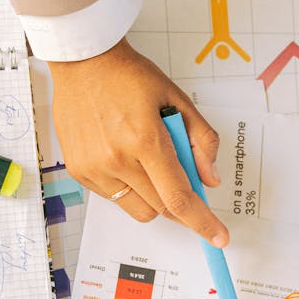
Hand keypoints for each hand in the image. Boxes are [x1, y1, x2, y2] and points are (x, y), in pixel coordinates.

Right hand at [49, 39, 228, 247]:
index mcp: (145, 139)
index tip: (218, 237)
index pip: (178, 197)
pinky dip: (130, 188)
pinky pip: (115, 198)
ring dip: (154, 197)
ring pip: (138, 208)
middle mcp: (117, 159)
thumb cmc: (128, 76)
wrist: (82, 61)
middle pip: (162, 208)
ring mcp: (94, 168)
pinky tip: (125, 157)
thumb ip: (201, 140)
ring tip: (148, 161)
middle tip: (187, 185)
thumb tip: (210, 179)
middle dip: (182, 207)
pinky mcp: (79, 172)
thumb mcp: (176, 99)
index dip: (202, 222)